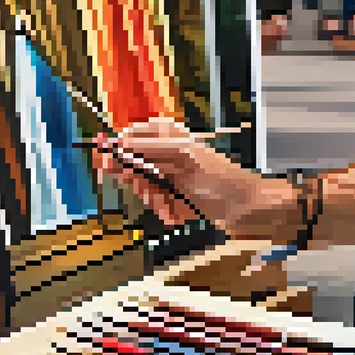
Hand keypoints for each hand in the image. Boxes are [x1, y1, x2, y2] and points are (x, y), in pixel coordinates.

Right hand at [93, 117, 277, 236]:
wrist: (252, 210)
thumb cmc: (224, 181)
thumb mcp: (184, 161)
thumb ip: (150, 151)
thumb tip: (120, 142)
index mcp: (173, 138)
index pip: (135, 137)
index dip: (118, 148)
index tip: (103, 161)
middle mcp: (172, 156)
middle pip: (137, 165)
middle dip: (139, 182)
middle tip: (146, 190)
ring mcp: (177, 179)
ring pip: (148, 189)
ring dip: (156, 201)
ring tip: (169, 209)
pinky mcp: (182, 200)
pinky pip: (162, 205)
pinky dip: (167, 212)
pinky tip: (178, 217)